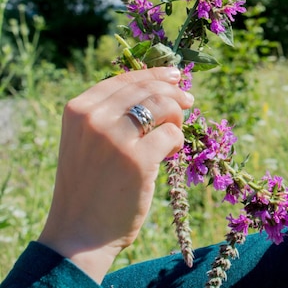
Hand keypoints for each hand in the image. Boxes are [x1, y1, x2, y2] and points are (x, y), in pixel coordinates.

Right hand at [37, 67, 193, 282]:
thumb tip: (158, 89)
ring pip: (163, 105)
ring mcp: (115, 138)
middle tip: (189, 102)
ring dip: (177, 116)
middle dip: (174, 92)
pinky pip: (171, 134)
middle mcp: (93, 118)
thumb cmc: (90, 188)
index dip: (154, 74)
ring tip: (175, 132)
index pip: (124, 79)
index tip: (174, 76)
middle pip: (147, 88)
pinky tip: (170, 154)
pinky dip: (176, 142)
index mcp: (78, 109)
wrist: (79, 234)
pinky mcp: (137, 159)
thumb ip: (111, 116)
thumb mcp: (87, 142)